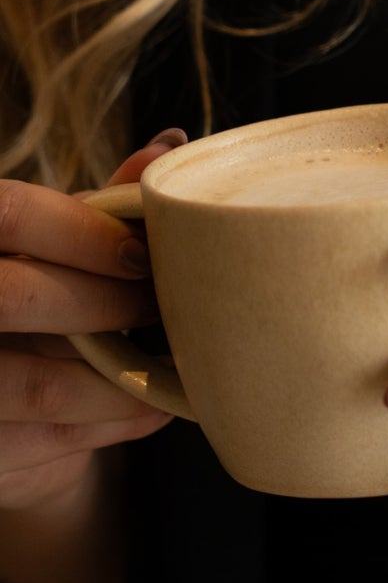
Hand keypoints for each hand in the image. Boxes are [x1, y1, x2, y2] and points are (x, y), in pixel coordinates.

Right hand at [0, 130, 186, 512]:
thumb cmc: (31, 306)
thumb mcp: (52, 251)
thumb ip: (98, 207)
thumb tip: (171, 144)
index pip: (5, 214)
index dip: (79, 233)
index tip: (142, 257)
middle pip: (13, 296)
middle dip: (104, 305)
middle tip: (162, 311)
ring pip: (40, 382)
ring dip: (123, 379)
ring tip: (176, 368)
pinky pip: (47, 439)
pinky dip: (113, 422)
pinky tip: (151, 409)